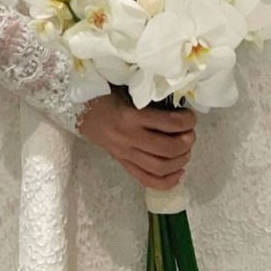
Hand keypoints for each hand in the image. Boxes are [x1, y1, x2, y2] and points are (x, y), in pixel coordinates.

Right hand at [77, 88, 196, 190]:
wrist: (79, 110)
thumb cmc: (106, 94)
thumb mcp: (127, 89)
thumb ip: (149, 95)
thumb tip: (178, 99)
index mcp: (131, 116)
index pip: (168, 123)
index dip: (186, 121)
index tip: (191, 116)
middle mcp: (129, 138)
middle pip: (168, 148)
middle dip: (186, 141)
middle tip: (191, 133)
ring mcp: (126, 154)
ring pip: (160, 167)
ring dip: (181, 160)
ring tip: (186, 150)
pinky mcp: (123, 164)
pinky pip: (147, 180)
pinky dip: (168, 181)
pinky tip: (179, 172)